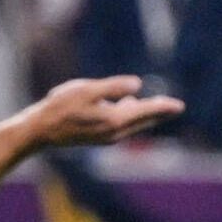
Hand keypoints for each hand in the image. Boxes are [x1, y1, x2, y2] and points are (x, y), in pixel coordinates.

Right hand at [32, 75, 182, 148]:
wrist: (42, 131)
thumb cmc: (61, 106)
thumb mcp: (87, 90)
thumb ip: (113, 87)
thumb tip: (138, 85)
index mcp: (115, 119)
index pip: (146, 111)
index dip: (163, 107)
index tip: (180, 106)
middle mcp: (115, 132)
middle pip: (144, 120)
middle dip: (159, 113)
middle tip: (176, 107)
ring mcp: (107, 137)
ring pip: (134, 124)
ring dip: (146, 115)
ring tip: (158, 107)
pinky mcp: (99, 137)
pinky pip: (124, 126)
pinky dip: (132, 117)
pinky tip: (129, 106)